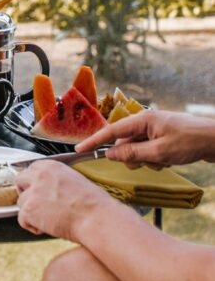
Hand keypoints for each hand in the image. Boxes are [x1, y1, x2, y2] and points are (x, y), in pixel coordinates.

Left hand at [15, 160, 111, 240]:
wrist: (95, 218)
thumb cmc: (92, 203)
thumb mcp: (74, 180)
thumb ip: (56, 180)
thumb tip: (48, 187)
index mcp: (51, 166)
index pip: (31, 169)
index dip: (33, 181)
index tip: (36, 190)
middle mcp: (39, 176)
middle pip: (19, 180)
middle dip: (25, 192)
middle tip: (35, 204)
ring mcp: (33, 192)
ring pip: (21, 202)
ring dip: (30, 211)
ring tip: (48, 219)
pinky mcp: (29, 210)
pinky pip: (22, 219)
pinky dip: (32, 226)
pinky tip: (46, 228)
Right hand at [75, 109, 214, 167]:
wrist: (214, 140)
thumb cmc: (189, 142)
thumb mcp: (159, 152)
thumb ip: (132, 153)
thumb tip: (110, 155)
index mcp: (142, 119)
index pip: (111, 131)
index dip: (94, 141)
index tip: (79, 149)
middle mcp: (145, 123)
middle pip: (125, 144)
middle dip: (134, 157)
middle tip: (152, 160)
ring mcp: (153, 131)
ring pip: (137, 151)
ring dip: (148, 160)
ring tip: (165, 159)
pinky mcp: (160, 138)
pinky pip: (148, 152)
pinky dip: (155, 160)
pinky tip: (170, 159)